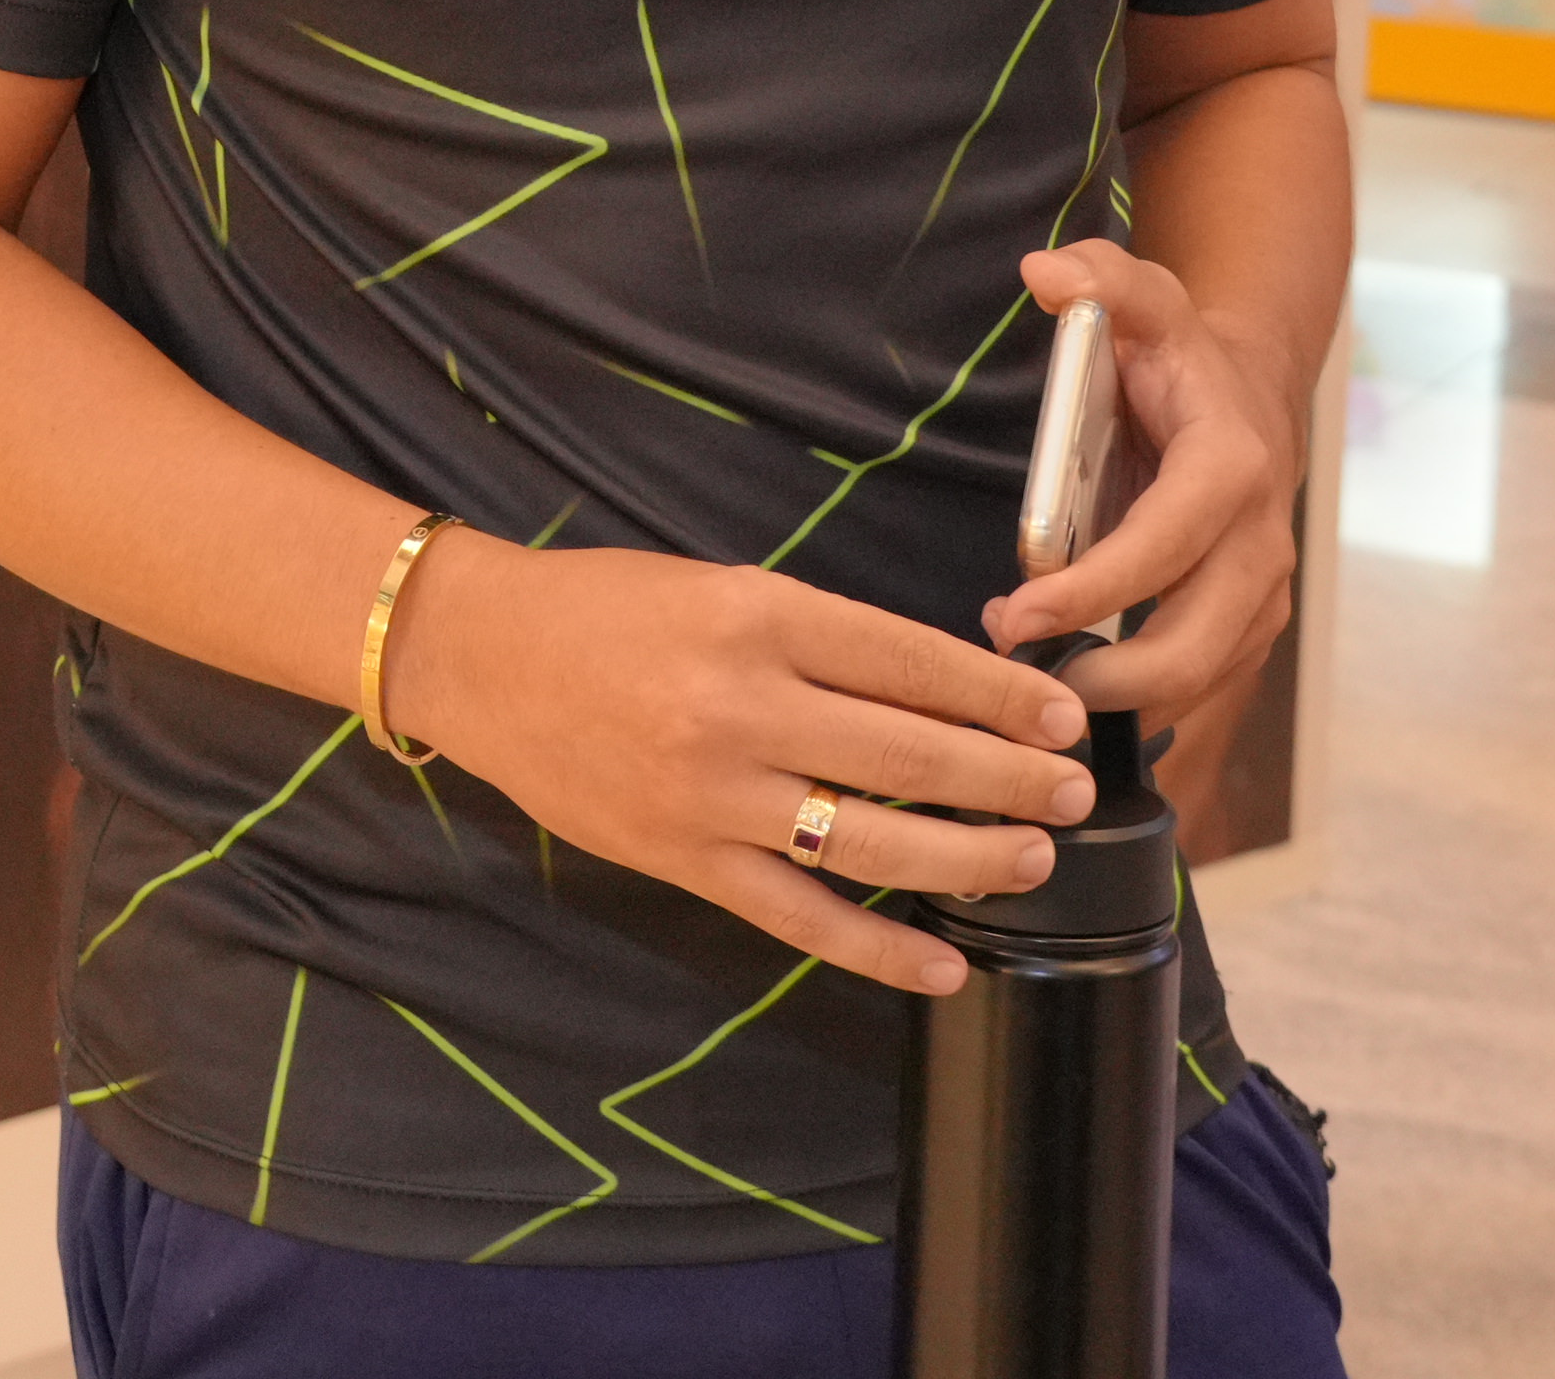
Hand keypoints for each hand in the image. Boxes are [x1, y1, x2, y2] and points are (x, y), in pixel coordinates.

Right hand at [389, 534, 1096, 994]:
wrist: (478, 657)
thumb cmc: (608, 609)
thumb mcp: (724, 589)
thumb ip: (820, 638)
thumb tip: (941, 691)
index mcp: (760, 617)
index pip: (913, 661)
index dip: (1000, 695)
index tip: (1065, 716)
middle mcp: (743, 706)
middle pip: (912, 754)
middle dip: (1011, 777)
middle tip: (1075, 792)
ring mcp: (714, 794)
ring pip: (872, 841)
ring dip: (969, 857)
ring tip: (1032, 859)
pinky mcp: (685, 862)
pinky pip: (800, 918)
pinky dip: (879, 949)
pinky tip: (944, 965)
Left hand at [979, 242, 1304, 738]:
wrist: (1251, 397)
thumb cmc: (1178, 356)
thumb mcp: (1142, 299)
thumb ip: (1099, 277)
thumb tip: (1042, 271)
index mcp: (1229, 468)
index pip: (1161, 547)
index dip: (1090, 591)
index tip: (1014, 615)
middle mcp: (1260, 541)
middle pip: (1192, 644)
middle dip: (1106, 677)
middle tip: (1017, 674)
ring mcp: (1263, 592)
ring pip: (1201, 679)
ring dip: (1119, 701)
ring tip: (1036, 689)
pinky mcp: (1250, 626)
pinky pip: (1204, 688)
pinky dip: (1143, 706)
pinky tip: (1076, 693)